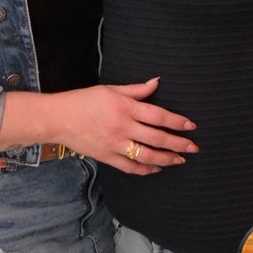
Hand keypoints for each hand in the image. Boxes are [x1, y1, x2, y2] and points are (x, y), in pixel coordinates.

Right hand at [0, 77, 198, 175]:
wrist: (59, 118)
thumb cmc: (84, 100)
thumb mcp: (111, 89)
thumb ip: (136, 90)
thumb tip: (156, 82)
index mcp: (125, 107)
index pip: (158, 116)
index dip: (177, 121)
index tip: (191, 126)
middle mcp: (123, 127)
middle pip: (157, 138)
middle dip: (178, 143)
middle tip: (194, 147)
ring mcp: (115, 144)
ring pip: (147, 155)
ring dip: (166, 159)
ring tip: (180, 159)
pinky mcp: (107, 157)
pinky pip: (130, 167)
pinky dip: (145, 170)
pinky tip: (156, 169)